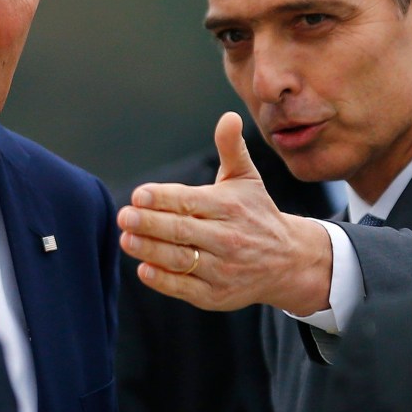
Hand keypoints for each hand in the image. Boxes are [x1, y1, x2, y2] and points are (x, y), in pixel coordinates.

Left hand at [118, 111, 333, 313]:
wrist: (288, 261)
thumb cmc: (258, 214)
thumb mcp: (247, 179)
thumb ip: (232, 148)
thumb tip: (229, 116)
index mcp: (230, 207)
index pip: (190, 201)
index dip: (162, 198)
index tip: (138, 194)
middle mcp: (228, 238)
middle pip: (181, 230)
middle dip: (149, 223)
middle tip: (123, 216)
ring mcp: (222, 268)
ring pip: (180, 259)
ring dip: (149, 250)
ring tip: (126, 240)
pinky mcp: (217, 294)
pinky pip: (185, 288)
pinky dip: (163, 280)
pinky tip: (144, 268)